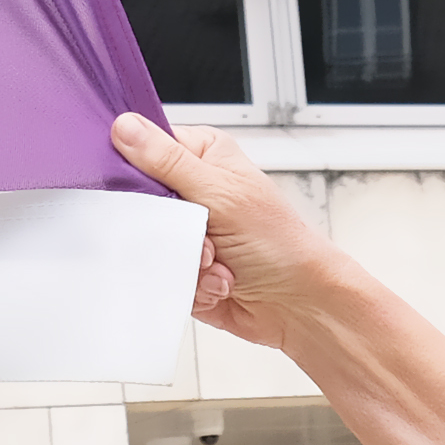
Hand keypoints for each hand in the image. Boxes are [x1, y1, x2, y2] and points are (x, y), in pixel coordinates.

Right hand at [105, 112, 444, 444]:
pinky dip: (188, 294)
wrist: (319, 318)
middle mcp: (202, 199)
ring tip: (222, 274)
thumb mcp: (224, 196)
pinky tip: (222, 296)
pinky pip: (164, 286)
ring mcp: (196, 243)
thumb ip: (170, 163)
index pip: (150, 150)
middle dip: (165, 233)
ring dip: (181, 268)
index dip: (138, 172)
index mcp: (209, 161)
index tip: (136, 189)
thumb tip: (126, 126)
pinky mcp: (194, 284)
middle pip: (143, 206)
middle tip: (198, 242)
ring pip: (150, 251)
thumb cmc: (291, 252)